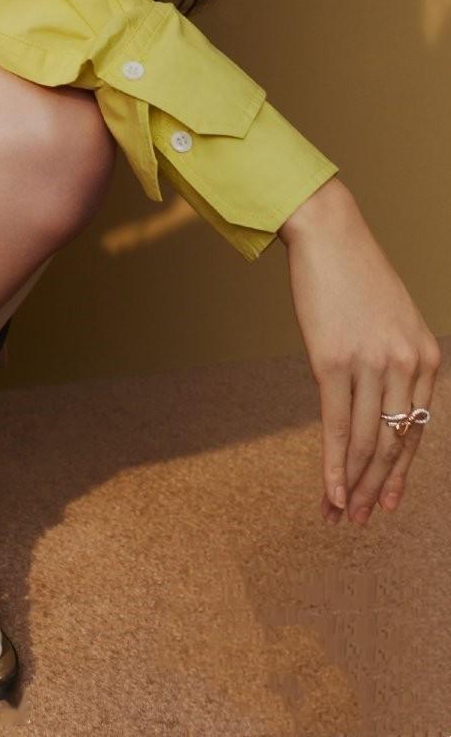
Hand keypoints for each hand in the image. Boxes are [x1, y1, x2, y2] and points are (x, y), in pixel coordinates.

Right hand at [278, 180, 441, 525]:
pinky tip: (328, 490)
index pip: (416, 432)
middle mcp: (406, 365)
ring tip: (338, 513)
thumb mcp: (392, 321)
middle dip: (374, 488)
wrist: (329, 234)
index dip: (399, 473)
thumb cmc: (354, 276)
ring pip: (367, 442)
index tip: (384, 502)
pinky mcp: (334, 362)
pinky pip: (337, 425)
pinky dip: (333, 464)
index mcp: (426, 357)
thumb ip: (393, 364)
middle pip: (394, 444)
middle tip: (358, 521)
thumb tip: (378, 408)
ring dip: (351, 484)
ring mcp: (371, 364)